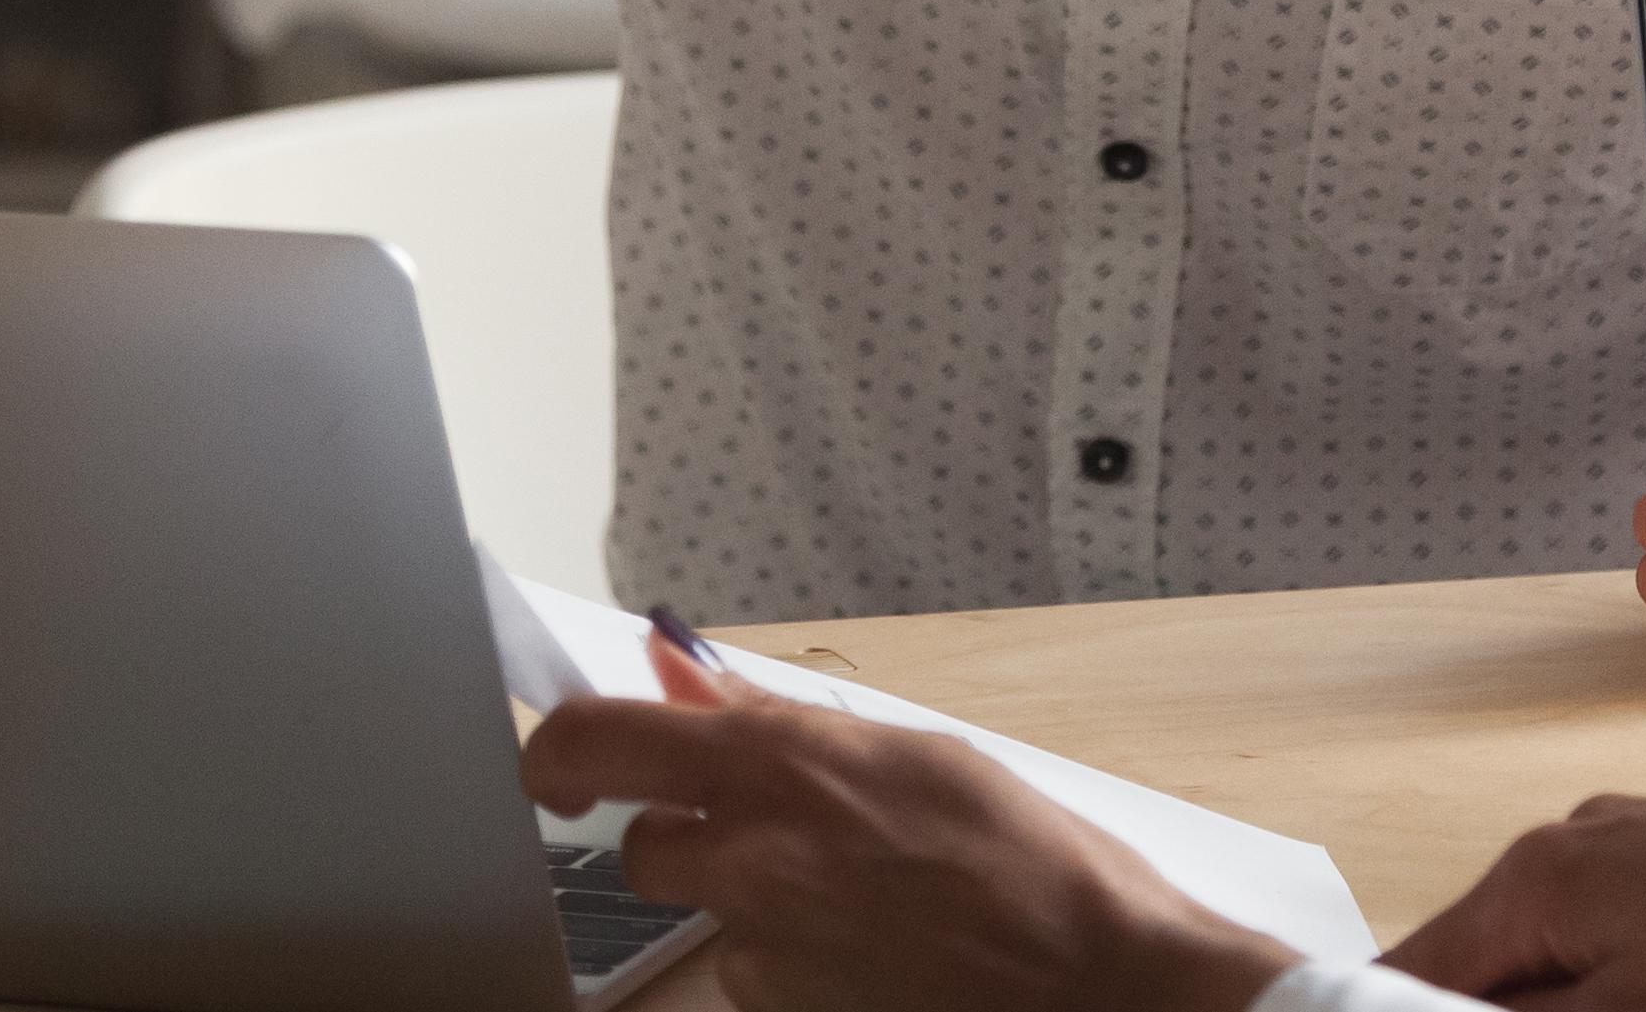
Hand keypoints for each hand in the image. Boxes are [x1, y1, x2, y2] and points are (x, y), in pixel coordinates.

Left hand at [520, 628, 1290, 1011]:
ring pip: (711, 917)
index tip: (557, 758)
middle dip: (686, 836)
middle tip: (774, 828)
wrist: (1088, 978)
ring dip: (755, 902)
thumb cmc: (1024, 856)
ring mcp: (765, 949)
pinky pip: (756, 976)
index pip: (596, 744)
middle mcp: (752, 861)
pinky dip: (796, 958)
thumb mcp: (905, 748)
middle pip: (643, 847)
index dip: (557, 748)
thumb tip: (677, 667)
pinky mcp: (784, 1011)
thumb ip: (773, 716)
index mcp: (779, 766)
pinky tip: (871, 941)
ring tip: (863, 891)